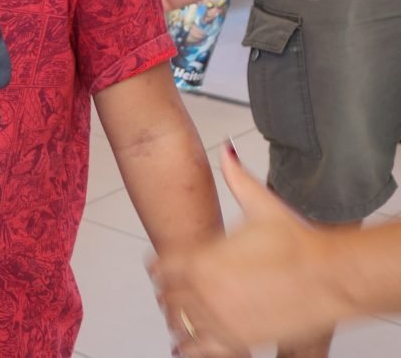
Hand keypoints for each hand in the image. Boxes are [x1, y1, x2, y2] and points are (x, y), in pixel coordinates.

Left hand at [149, 144, 341, 355]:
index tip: (162, 270)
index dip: (160, 269)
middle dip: (170, 295)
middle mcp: (205, 289)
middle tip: (174, 295)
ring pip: (181, 326)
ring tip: (186, 320)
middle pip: (168, 298)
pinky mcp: (240, 340)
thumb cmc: (298, 242)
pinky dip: (196, 347)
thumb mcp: (261, 204)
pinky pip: (202, 350)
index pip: (161, 268)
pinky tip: (197, 344)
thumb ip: (236, 178)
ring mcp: (221, 317)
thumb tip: (227, 151)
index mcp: (201, 258)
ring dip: (181, 322)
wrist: (329, 274)